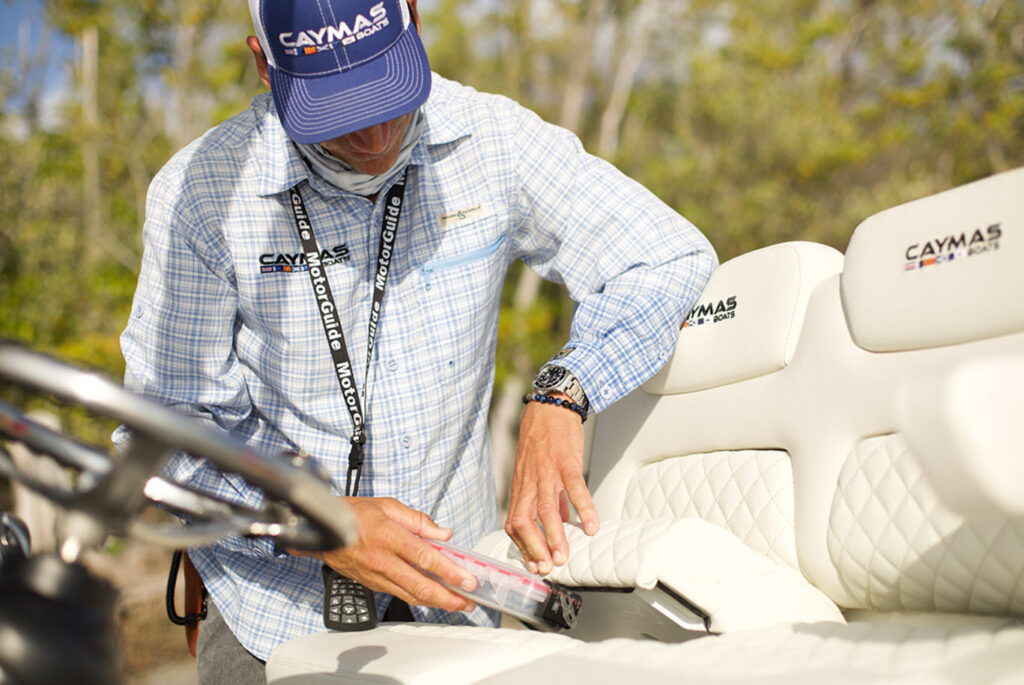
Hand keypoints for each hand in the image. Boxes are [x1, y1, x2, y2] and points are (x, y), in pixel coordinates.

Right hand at [289, 497, 477, 612]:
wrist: (322, 530)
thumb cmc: (354, 514)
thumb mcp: (388, 506)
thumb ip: (419, 521)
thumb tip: (443, 534)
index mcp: (389, 537)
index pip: (425, 558)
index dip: (450, 571)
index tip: (468, 579)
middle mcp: (383, 561)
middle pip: (421, 586)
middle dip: (449, 597)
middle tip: (468, 601)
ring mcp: (377, 576)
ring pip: (411, 596)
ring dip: (437, 602)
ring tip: (457, 603)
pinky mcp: (373, 584)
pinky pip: (400, 594)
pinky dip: (419, 598)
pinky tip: (433, 597)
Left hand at [504, 394, 598, 573]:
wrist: (550, 406)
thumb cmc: (542, 439)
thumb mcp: (535, 469)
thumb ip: (547, 498)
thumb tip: (560, 523)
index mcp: (522, 486)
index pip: (514, 521)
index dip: (522, 545)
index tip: (534, 564)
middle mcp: (530, 482)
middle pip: (524, 520)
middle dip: (534, 548)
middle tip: (547, 568)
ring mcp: (547, 472)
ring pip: (546, 510)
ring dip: (554, 537)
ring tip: (564, 556)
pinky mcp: (566, 462)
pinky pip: (574, 489)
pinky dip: (583, 510)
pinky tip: (592, 526)